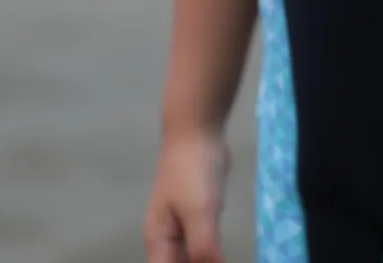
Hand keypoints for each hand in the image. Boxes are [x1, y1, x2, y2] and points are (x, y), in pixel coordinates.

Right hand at [145, 128, 230, 262]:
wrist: (197, 132)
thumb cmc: (192, 170)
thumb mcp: (199, 211)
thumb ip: (204, 246)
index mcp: (160, 242)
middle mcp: (167, 240)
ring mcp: (183, 228)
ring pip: (191, 262)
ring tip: (220, 262)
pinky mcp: (199, 217)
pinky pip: (204, 249)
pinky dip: (212, 260)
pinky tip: (222, 261)